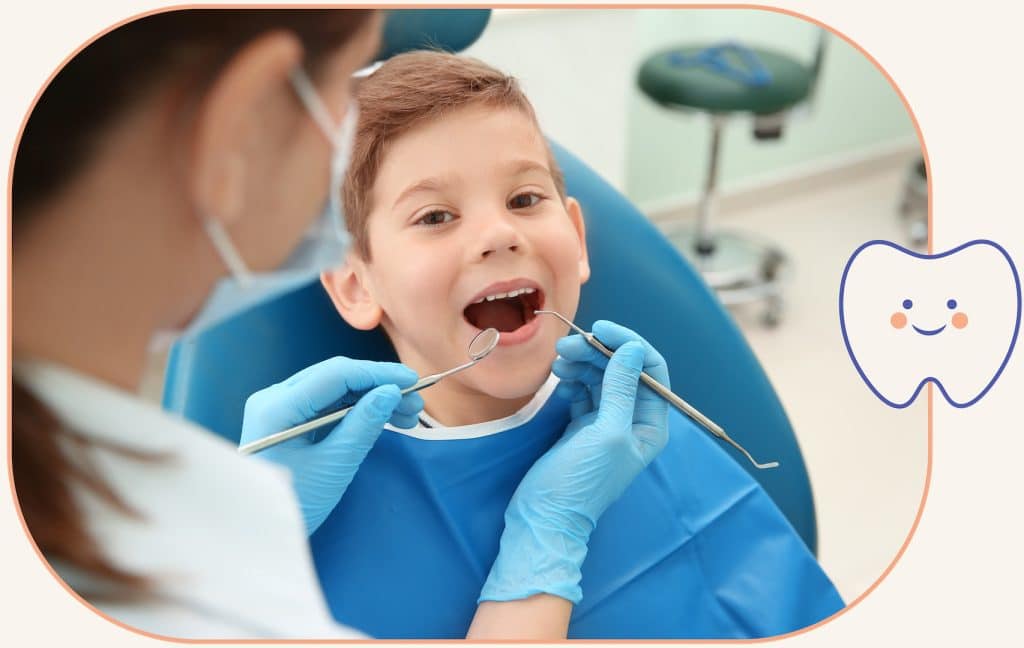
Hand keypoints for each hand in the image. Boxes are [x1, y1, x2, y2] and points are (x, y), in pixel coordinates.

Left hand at [240, 358, 423, 534]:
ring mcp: (280, 408)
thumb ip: (363, 425)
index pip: (336, 374)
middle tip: (416, 404)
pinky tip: (384, 418)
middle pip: (336, 377)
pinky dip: (357, 409)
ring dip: (372, 397)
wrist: (260, 533)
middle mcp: (274, 398)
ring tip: (408, 414)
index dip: (378, 373)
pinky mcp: (288, 420)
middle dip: (379, 386)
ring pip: (335, 389)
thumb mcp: (333, 466)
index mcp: (277, 406)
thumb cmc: (294, 503)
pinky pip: (328, 405)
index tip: (413, 380)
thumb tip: (392, 392)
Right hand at [479, 321, 669, 603]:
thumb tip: (632, 348)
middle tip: (567, 345)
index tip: (600, 329)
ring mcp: (607, 422)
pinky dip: (572, 379)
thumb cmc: (581, 482)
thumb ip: (621, 388)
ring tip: (559, 361)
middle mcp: (633, 420)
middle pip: (623, 369)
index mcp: (650, 424)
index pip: (651, 370)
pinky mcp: (582, 425)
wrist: (545, 517)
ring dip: (582, 363)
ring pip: (600, 377)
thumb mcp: (606, 432)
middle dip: (598, 352)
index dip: (628, 344)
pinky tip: (559, 378)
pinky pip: (583, 390)